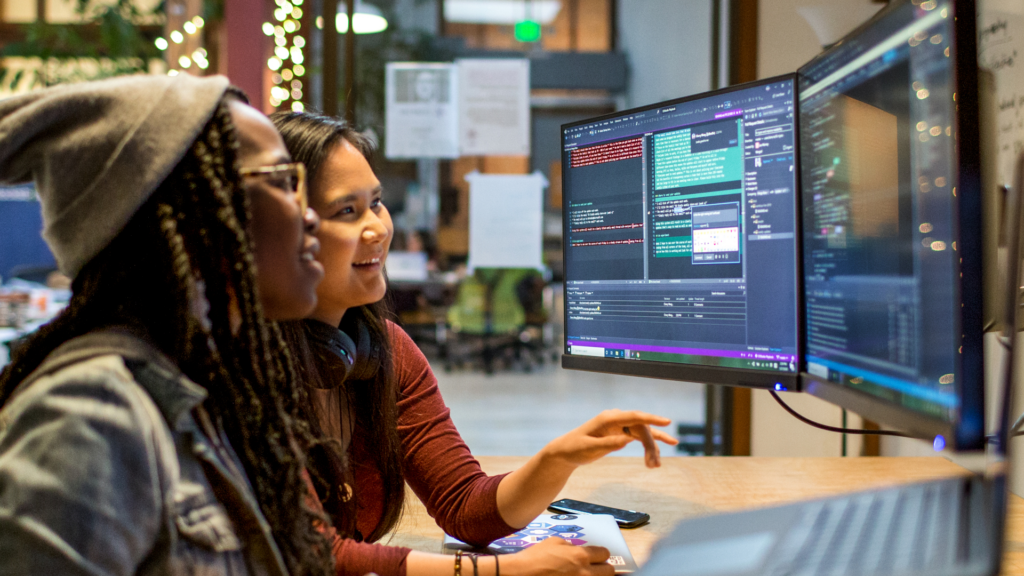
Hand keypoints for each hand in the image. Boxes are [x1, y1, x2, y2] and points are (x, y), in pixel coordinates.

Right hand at [501, 536, 613, 575]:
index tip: (597, 556)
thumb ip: (570, 546)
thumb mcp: (554, 542)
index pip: (604, 554)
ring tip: (583, 574)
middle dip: (603, 568)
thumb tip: (575, 550)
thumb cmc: (535, 557)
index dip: (600, 554)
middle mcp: (584, 572)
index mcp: (581, 556)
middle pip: (609, 571)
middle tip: (595, 567)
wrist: (522, 574)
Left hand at [542, 410, 678, 468]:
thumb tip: (627, 440)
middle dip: (651, 445)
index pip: (634, 416)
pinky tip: (657, 457)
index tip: (667, 421)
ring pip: (643, 434)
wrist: (566, 452)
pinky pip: (639, 438)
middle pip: (641, 428)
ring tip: (656, 466)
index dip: (652, 419)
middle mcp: (616, 419)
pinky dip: (648, 447)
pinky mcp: (621, 433)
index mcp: (608, 418)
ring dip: (651, 448)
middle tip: (654, 465)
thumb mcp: (589, 448)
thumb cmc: (575, 449)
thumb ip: (608, 444)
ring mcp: (619, 425)